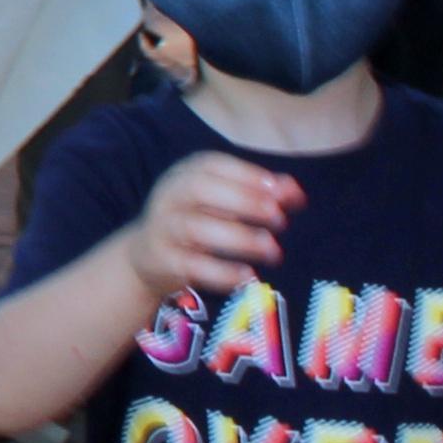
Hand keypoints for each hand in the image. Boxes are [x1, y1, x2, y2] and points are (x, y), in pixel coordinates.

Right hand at [129, 152, 299, 297]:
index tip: (281, 192)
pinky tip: (248, 276)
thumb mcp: (222, 200)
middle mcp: (170, 196)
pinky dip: (221, 272)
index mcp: (186, 174)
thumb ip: (260, 193)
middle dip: (244, 202)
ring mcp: (163, 228)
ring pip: (196, 229)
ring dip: (239, 239)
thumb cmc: (196, 219)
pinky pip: (191, 265)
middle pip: (201, 190)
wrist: (146, 254)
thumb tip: (296, 193)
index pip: (214, 165)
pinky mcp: (162, 260)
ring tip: (273, 250)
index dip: (248, 176)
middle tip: (280, 219)